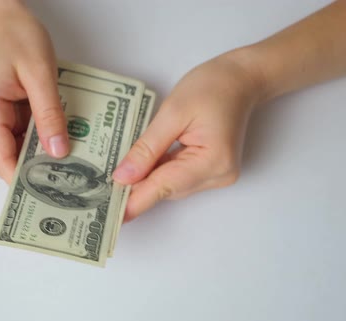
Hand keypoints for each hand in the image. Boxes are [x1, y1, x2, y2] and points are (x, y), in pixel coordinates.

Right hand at [0, 1, 68, 182]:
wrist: (7, 19)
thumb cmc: (19, 38)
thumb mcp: (40, 74)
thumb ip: (49, 113)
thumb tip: (58, 150)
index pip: (1, 158)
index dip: (22, 181)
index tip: (47, 198)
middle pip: (7, 159)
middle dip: (34, 174)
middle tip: (65, 191)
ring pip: (16, 150)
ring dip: (39, 160)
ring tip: (69, 174)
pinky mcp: (5, 114)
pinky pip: (22, 136)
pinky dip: (41, 143)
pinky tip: (62, 148)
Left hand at [113, 50, 264, 220]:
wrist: (241, 79)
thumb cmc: (211, 87)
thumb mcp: (172, 113)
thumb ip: (147, 148)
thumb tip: (124, 177)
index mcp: (212, 160)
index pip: (165, 186)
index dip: (135, 201)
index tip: (111, 216)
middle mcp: (218, 175)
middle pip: (168, 188)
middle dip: (138, 185)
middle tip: (103, 185)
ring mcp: (218, 174)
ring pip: (172, 184)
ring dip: (149, 176)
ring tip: (122, 167)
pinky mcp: (213, 169)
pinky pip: (179, 176)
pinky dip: (161, 170)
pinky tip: (145, 160)